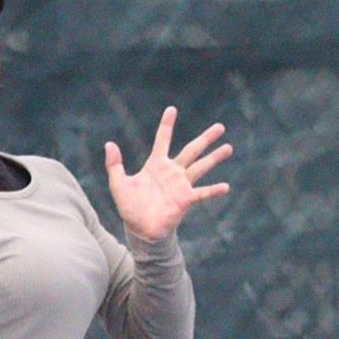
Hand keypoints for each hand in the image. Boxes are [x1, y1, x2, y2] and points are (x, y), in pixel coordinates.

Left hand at [104, 106, 231, 240]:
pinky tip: (225, 186)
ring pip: (201, 167)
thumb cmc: (130, 207)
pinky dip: (213, 190)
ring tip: (228, 147)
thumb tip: (109, 144)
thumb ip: (114, 165)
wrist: (140, 229)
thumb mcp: (118, 184)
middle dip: (206, 138)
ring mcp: (181, 185)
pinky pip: (202, 193)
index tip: (172, 109)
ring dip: (214, 157)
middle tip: (220, 126)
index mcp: (156, 165)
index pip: (162, 140)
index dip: (167, 125)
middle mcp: (172, 172)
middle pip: (191, 150)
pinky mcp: (185, 200)